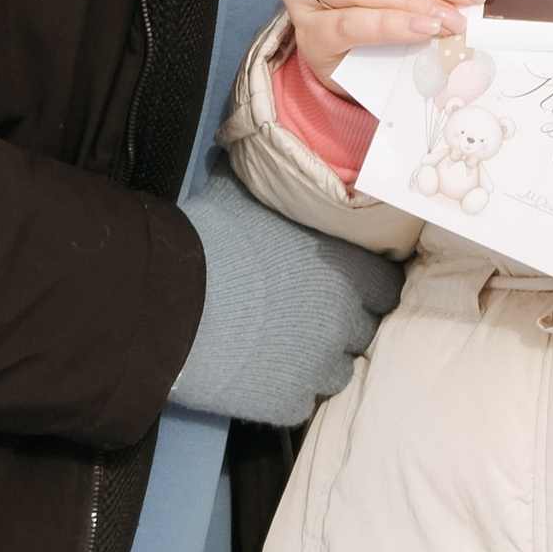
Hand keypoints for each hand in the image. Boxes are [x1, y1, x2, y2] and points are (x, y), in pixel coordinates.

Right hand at [170, 166, 404, 425]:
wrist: (167, 301)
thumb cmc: (208, 239)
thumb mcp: (247, 194)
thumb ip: (274, 183)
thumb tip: (263, 149)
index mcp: (347, 268)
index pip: (385, 285)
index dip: (362, 284)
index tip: (343, 283)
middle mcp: (345, 319)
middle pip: (364, 329)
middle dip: (341, 322)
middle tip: (307, 313)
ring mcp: (317, 366)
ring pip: (337, 371)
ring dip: (317, 359)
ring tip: (284, 345)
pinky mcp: (286, 401)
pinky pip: (302, 402)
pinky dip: (287, 389)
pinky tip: (261, 370)